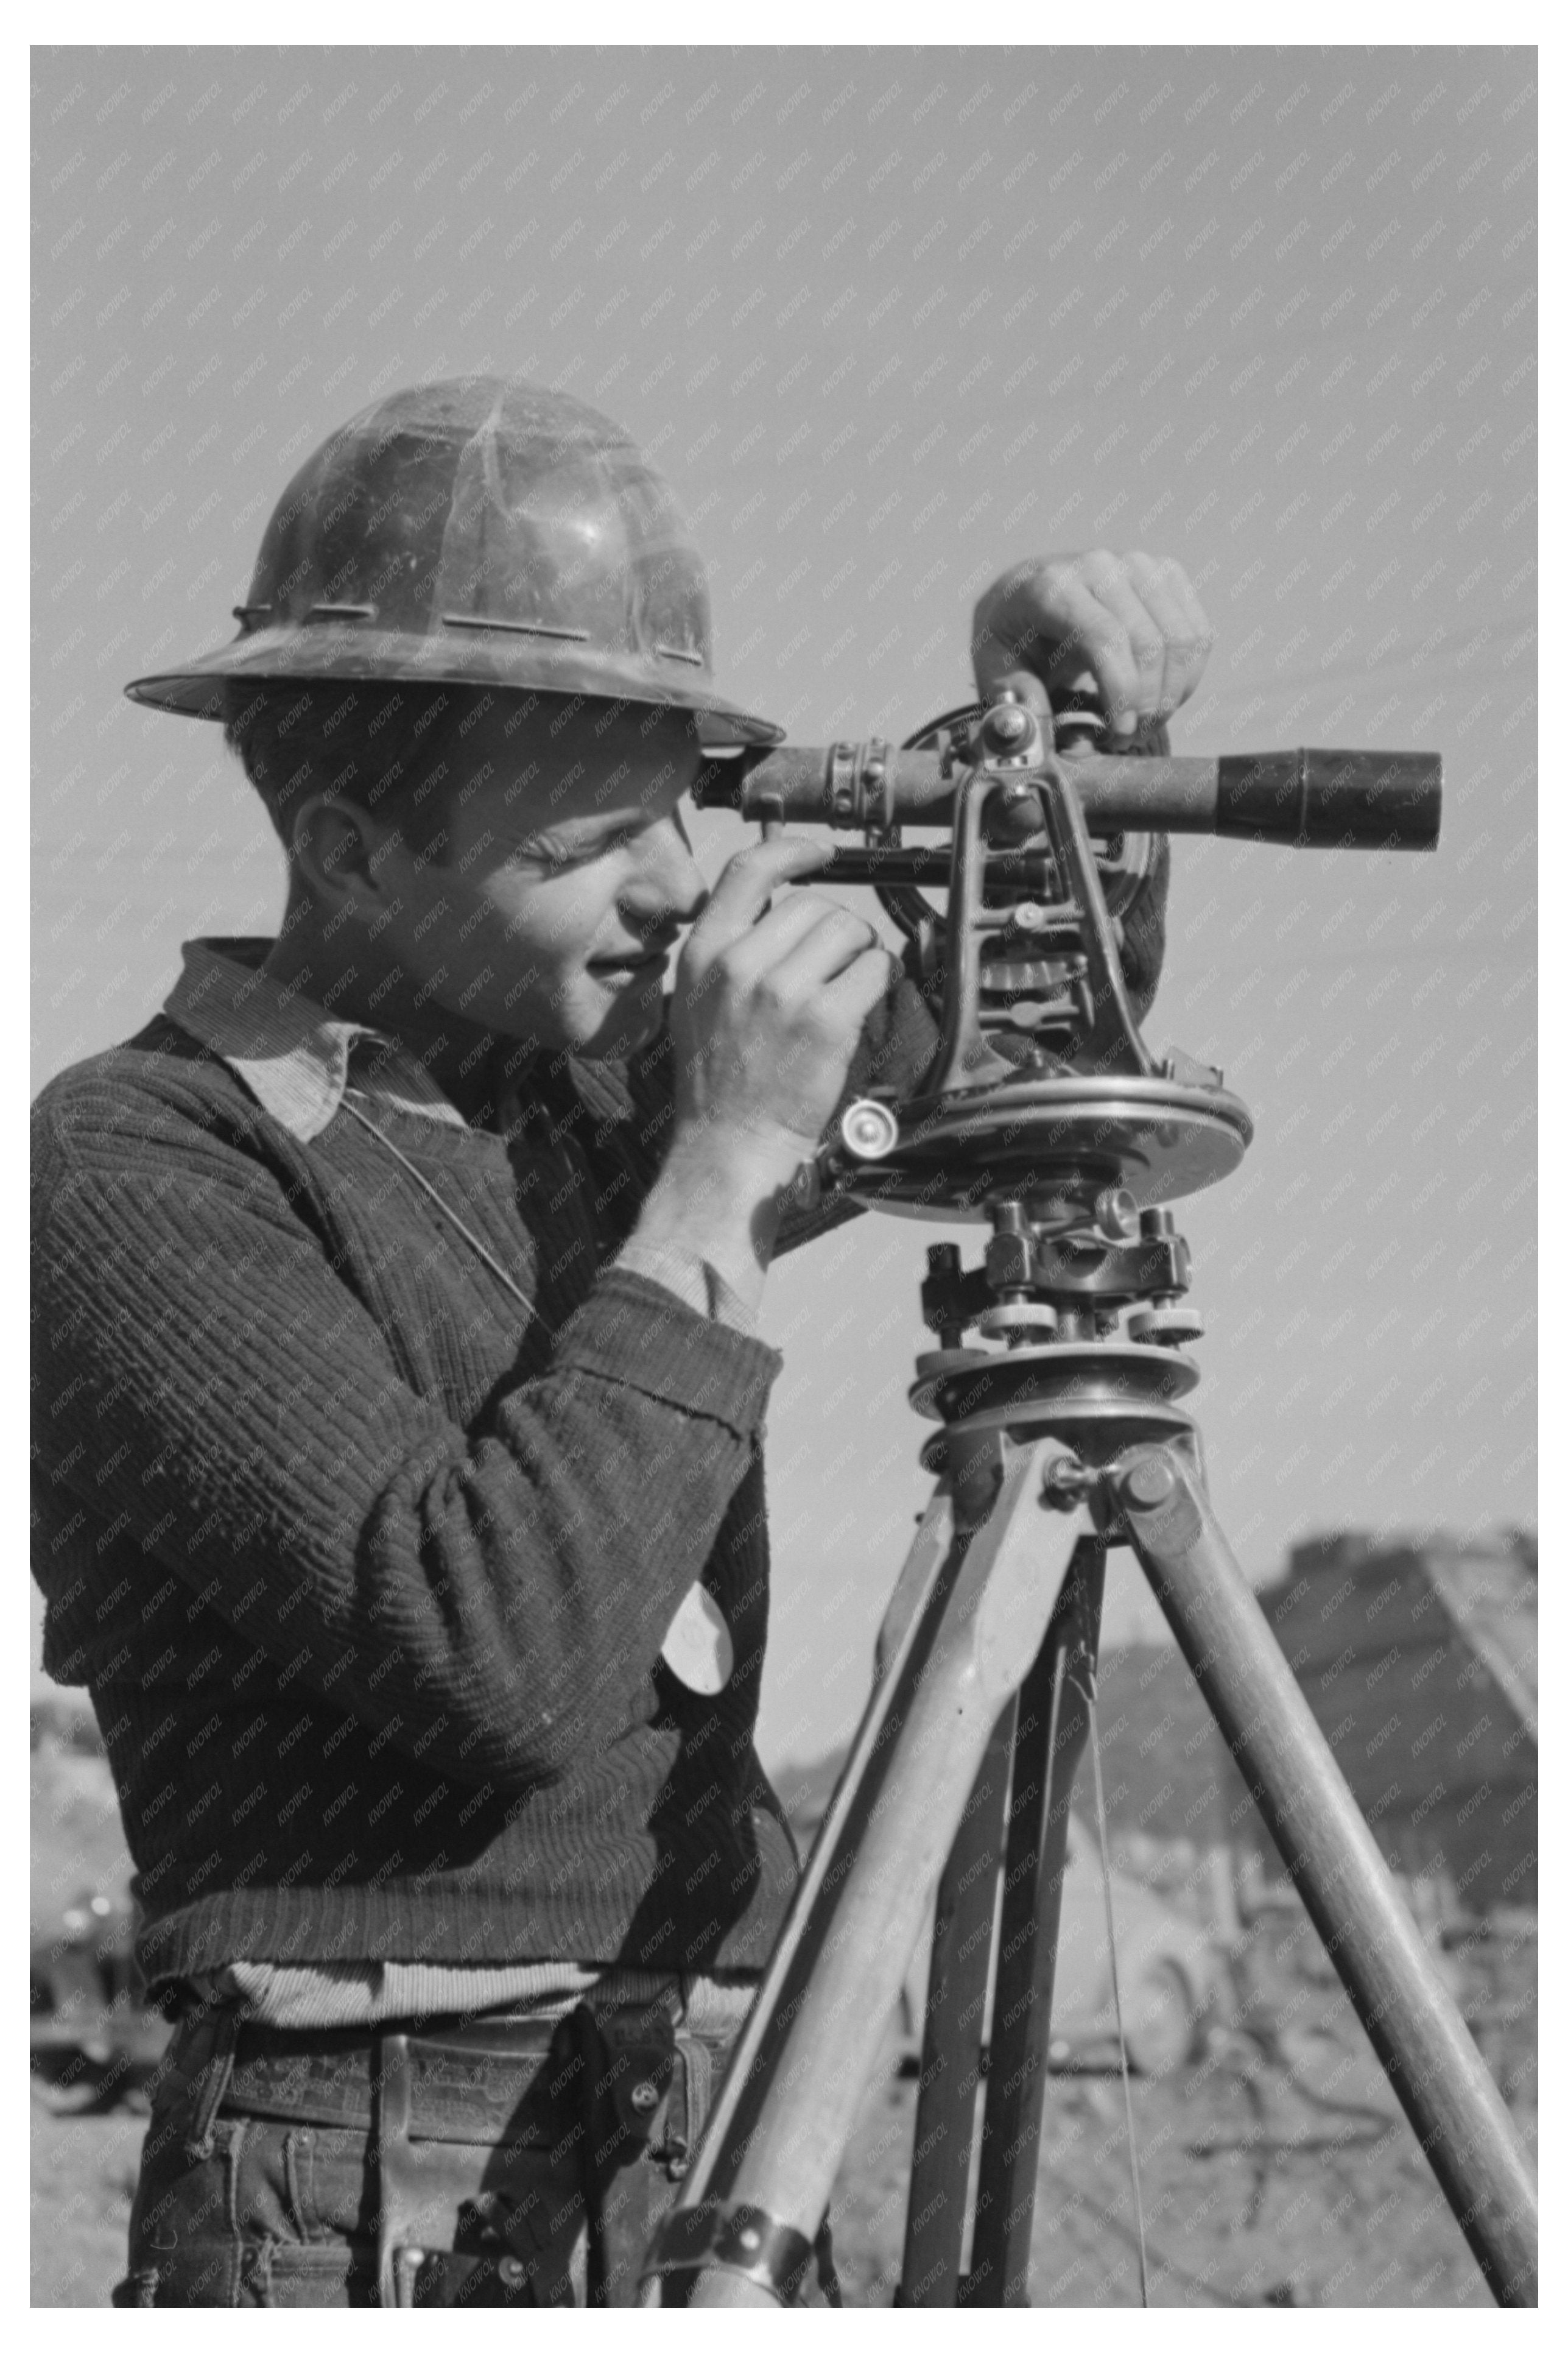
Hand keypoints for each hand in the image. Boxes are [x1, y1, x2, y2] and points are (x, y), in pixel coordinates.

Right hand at [668, 835, 894, 1172]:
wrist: (728, 1145)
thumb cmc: (718, 1083)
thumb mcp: (696, 1001)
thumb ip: (729, 952)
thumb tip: (778, 911)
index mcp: (704, 953)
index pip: (748, 871)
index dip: (792, 851)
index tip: (819, 853)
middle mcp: (739, 964)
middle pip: (814, 904)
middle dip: (837, 926)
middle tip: (839, 959)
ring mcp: (783, 991)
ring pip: (848, 931)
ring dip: (861, 951)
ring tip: (850, 982)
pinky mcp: (824, 1020)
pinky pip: (872, 970)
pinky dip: (879, 981)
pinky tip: (864, 1003)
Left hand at [971, 550, 1212, 738]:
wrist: (1029, 595)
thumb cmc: (1012, 640)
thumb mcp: (992, 670)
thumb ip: (1013, 698)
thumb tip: (1034, 725)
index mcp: (1050, 585)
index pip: (1105, 637)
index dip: (1122, 692)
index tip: (1119, 733)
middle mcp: (1099, 565)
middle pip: (1150, 644)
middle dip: (1146, 706)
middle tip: (1124, 739)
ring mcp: (1139, 565)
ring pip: (1182, 641)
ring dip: (1169, 697)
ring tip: (1139, 723)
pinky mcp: (1167, 574)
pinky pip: (1198, 636)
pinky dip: (1185, 678)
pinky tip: (1156, 697)